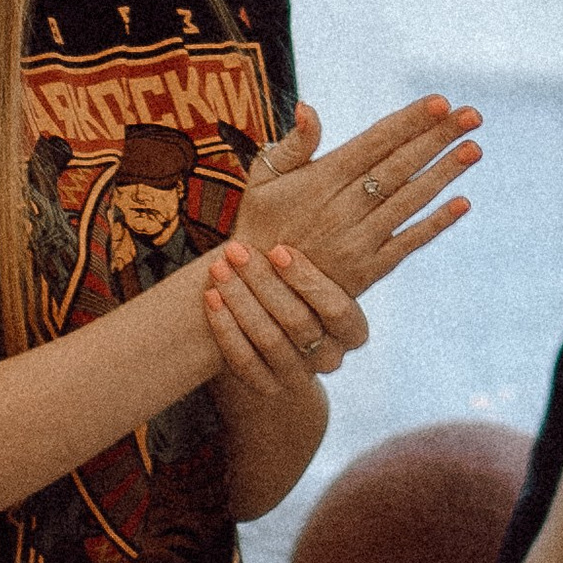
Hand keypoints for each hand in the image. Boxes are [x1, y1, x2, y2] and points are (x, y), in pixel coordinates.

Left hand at [203, 237, 362, 389]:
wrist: (267, 331)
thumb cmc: (289, 280)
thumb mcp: (308, 261)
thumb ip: (315, 231)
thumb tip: (313, 175)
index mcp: (352, 327)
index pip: (338, 309)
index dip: (308, 281)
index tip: (277, 250)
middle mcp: (331, 356)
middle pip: (299, 323)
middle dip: (263, 283)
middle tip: (235, 251)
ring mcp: (300, 376)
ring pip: (270, 342)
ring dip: (240, 302)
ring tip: (218, 269)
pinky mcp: (268, 386)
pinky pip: (245, 363)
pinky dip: (226, 329)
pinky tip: (211, 298)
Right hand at [236, 96, 480, 304]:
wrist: (255, 292)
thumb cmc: (260, 222)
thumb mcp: (263, 179)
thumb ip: (292, 145)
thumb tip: (309, 107)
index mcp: (321, 180)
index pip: (375, 142)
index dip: (409, 122)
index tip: (440, 102)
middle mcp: (343, 208)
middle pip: (399, 166)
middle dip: (438, 138)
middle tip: (472, 114)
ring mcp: (358, 241)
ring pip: (409, 201)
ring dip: (444, 174)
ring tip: (474, 148)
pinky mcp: (368, 271)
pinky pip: (408, 243)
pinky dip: (436, 224)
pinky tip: (463, 204)